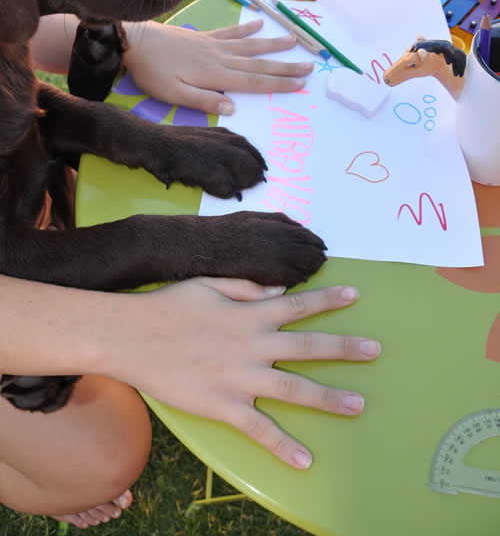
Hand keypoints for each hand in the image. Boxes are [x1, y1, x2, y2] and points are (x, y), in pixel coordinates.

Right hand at [107, 279, 380, 468]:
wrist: (131, 336)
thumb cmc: (168, 307)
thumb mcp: (209, 285)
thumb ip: (246, 287)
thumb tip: (278, 290)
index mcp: (250, 314)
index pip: (298, 304)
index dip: (329, 299)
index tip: (356, 294)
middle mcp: (252, 345)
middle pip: (308, 346)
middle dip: (344, 347)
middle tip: (375, 350)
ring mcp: (240, 377)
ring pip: (294, 388)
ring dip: (329, 397)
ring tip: (359, 405)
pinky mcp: (222, 406)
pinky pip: (258, 429)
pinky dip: (282, 446)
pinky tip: (305, 461)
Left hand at [122, 19, 313, 114]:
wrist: (134, 41)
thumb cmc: (152, 72)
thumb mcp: (173, 94)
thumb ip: (203, 100)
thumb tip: (233, 107)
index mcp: (215, 75)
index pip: (253, 81)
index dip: (278, 83)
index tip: (300, 84)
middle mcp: (219, 58)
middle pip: (258, 63)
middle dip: (285, 66)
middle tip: (309, 67)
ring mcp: (213, 45)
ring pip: (249, 45)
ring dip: (272, 44)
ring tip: (294, 41)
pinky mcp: (204, 37)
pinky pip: (230, 32)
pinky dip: (246, 28)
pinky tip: (259, 23)